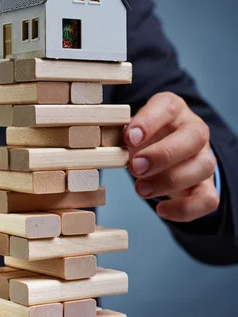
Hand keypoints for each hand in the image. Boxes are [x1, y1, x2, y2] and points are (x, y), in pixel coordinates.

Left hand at [123, 92, 219, 221]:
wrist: (164, 155)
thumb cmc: (144, 140)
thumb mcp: (131, 132)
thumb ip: (123, 137)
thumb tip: (108, 148)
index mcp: (173, 110)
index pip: (167, 107)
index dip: (148, 122)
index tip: (129, 139)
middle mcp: (195, 131)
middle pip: (194, 137)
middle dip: (163, 155)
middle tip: (135, 168)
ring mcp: (204, 158)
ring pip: (204, 167)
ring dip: (170, 181)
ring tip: (141, 189)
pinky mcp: (207, 186)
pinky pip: (208, 199)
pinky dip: (185, 209)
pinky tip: (161, 210)